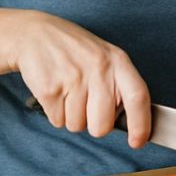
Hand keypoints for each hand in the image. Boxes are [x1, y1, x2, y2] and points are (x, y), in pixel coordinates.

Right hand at [6, 11, 151, 147]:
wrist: (35, 34)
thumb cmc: (74, 50)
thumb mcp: (104, 56)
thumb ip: (119, 84)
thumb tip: (129, 122)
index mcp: (117, 61)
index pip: (138, 97)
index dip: (141, 124)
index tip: (137, 141)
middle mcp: (98, 69)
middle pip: (103, 125)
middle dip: (94, 125)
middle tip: (87, 105)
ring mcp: (73, 79)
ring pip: (77, 126)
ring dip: (71, 116)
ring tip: (68, 90)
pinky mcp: (50, 89)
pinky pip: (57, 121)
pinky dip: (55, 112)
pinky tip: (56, 90)